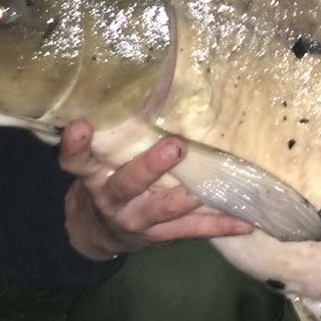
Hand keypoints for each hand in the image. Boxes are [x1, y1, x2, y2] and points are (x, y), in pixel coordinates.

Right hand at [59, 120, 253, 258]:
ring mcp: (136, 220)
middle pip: (127, 183)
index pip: (76, 160)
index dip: (76, 145)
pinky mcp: (160, 236)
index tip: (80, 125)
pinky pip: (191, 230)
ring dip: (187, 197)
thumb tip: (153, 84)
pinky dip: (219, 225)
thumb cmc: (105, 179)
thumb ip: (114, 135)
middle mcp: (111, 198)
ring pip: (161, 209)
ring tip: (209, 187)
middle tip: (175, 147)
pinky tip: (245, 222)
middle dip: (151, 167)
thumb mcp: (98, 159)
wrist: (98, 232)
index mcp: (92, 175)